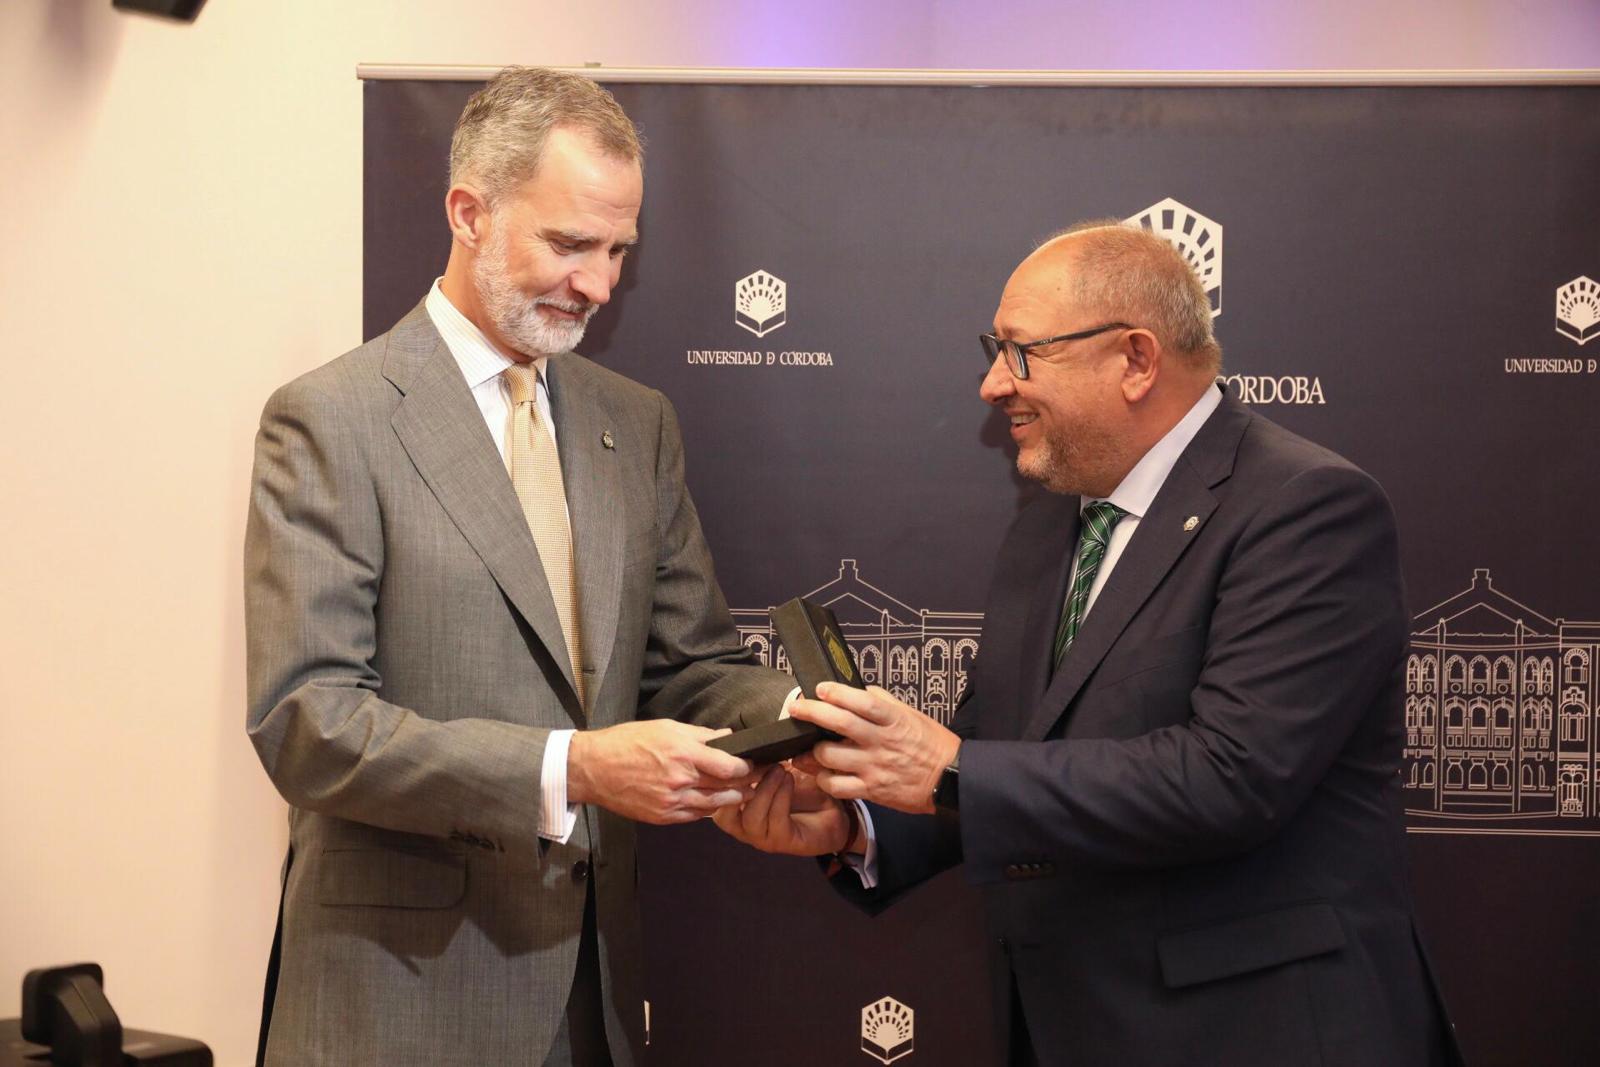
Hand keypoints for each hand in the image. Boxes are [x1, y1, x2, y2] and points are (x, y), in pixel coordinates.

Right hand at [567, 720, 751, 824]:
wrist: (593, 768)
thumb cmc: (626, 742)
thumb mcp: (666, 727)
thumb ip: (700, 735)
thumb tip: (727, 737)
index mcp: (683, 754)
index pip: (730, 766)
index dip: (747, 767)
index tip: (754, 763)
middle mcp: (681, 780)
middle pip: (726, 787)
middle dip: (746, 784)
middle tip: (757, 780)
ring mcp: (672, 801)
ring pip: (714, 805)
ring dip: (731, 800)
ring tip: (741, 793)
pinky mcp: (663, 817)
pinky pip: (695, 816)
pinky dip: (707, 809)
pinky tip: (713, 802)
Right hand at [713, 764, 856, 856]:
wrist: (834, 812)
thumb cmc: (801, 788)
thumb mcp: (776, 766)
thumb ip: (759, 757)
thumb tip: (746, 738)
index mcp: (735, 807)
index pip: (713, 797)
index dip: (719, 777)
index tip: (736, 753)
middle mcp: (743, 825)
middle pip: (722, 814)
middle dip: (738, 787)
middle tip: (754, 764)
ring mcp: (762, 836)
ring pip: (751, 817)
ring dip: (765, 789)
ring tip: (778, 769)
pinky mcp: (783, 841)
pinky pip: (776, 820)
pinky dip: (782, 797)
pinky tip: (789, 780)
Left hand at [790, 683, 960, 814]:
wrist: (950, 779)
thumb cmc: (931, 744)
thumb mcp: (911, 715)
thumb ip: (883, 702)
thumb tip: (856, 690)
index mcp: (893, 720)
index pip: (861, 701)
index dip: (837, 692)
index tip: (819, 688)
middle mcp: (881, 742)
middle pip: (839, 724)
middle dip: (811, 713)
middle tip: (795, 709)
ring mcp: (874, 767)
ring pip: (830, 757)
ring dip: (811, 751)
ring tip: (803, 748)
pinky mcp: (871, 790)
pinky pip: (837, 786)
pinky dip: (823, 779)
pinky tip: (821, 773)